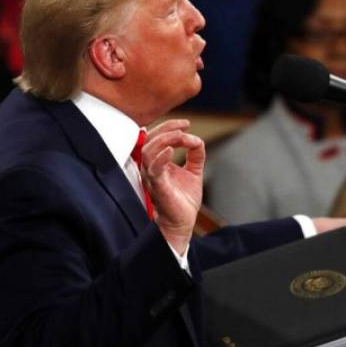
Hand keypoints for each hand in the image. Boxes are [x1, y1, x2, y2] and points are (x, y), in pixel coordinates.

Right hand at [140, 119, 204, 254]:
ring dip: (165, 139)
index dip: (170, 126)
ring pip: (148, 151)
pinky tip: (171, 151)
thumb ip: (195, 154)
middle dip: (167, 129)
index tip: (187, 123)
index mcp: (157, 162)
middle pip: (149, 139)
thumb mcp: (194, 171)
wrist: (183, 223)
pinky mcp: (157, 187)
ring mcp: (152, 177)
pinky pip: (153, 169)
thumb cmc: (183, 200)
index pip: (156, 137)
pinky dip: (160, 158)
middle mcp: (151, 167)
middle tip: (184, 126)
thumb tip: (197, 140)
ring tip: (180, 136)